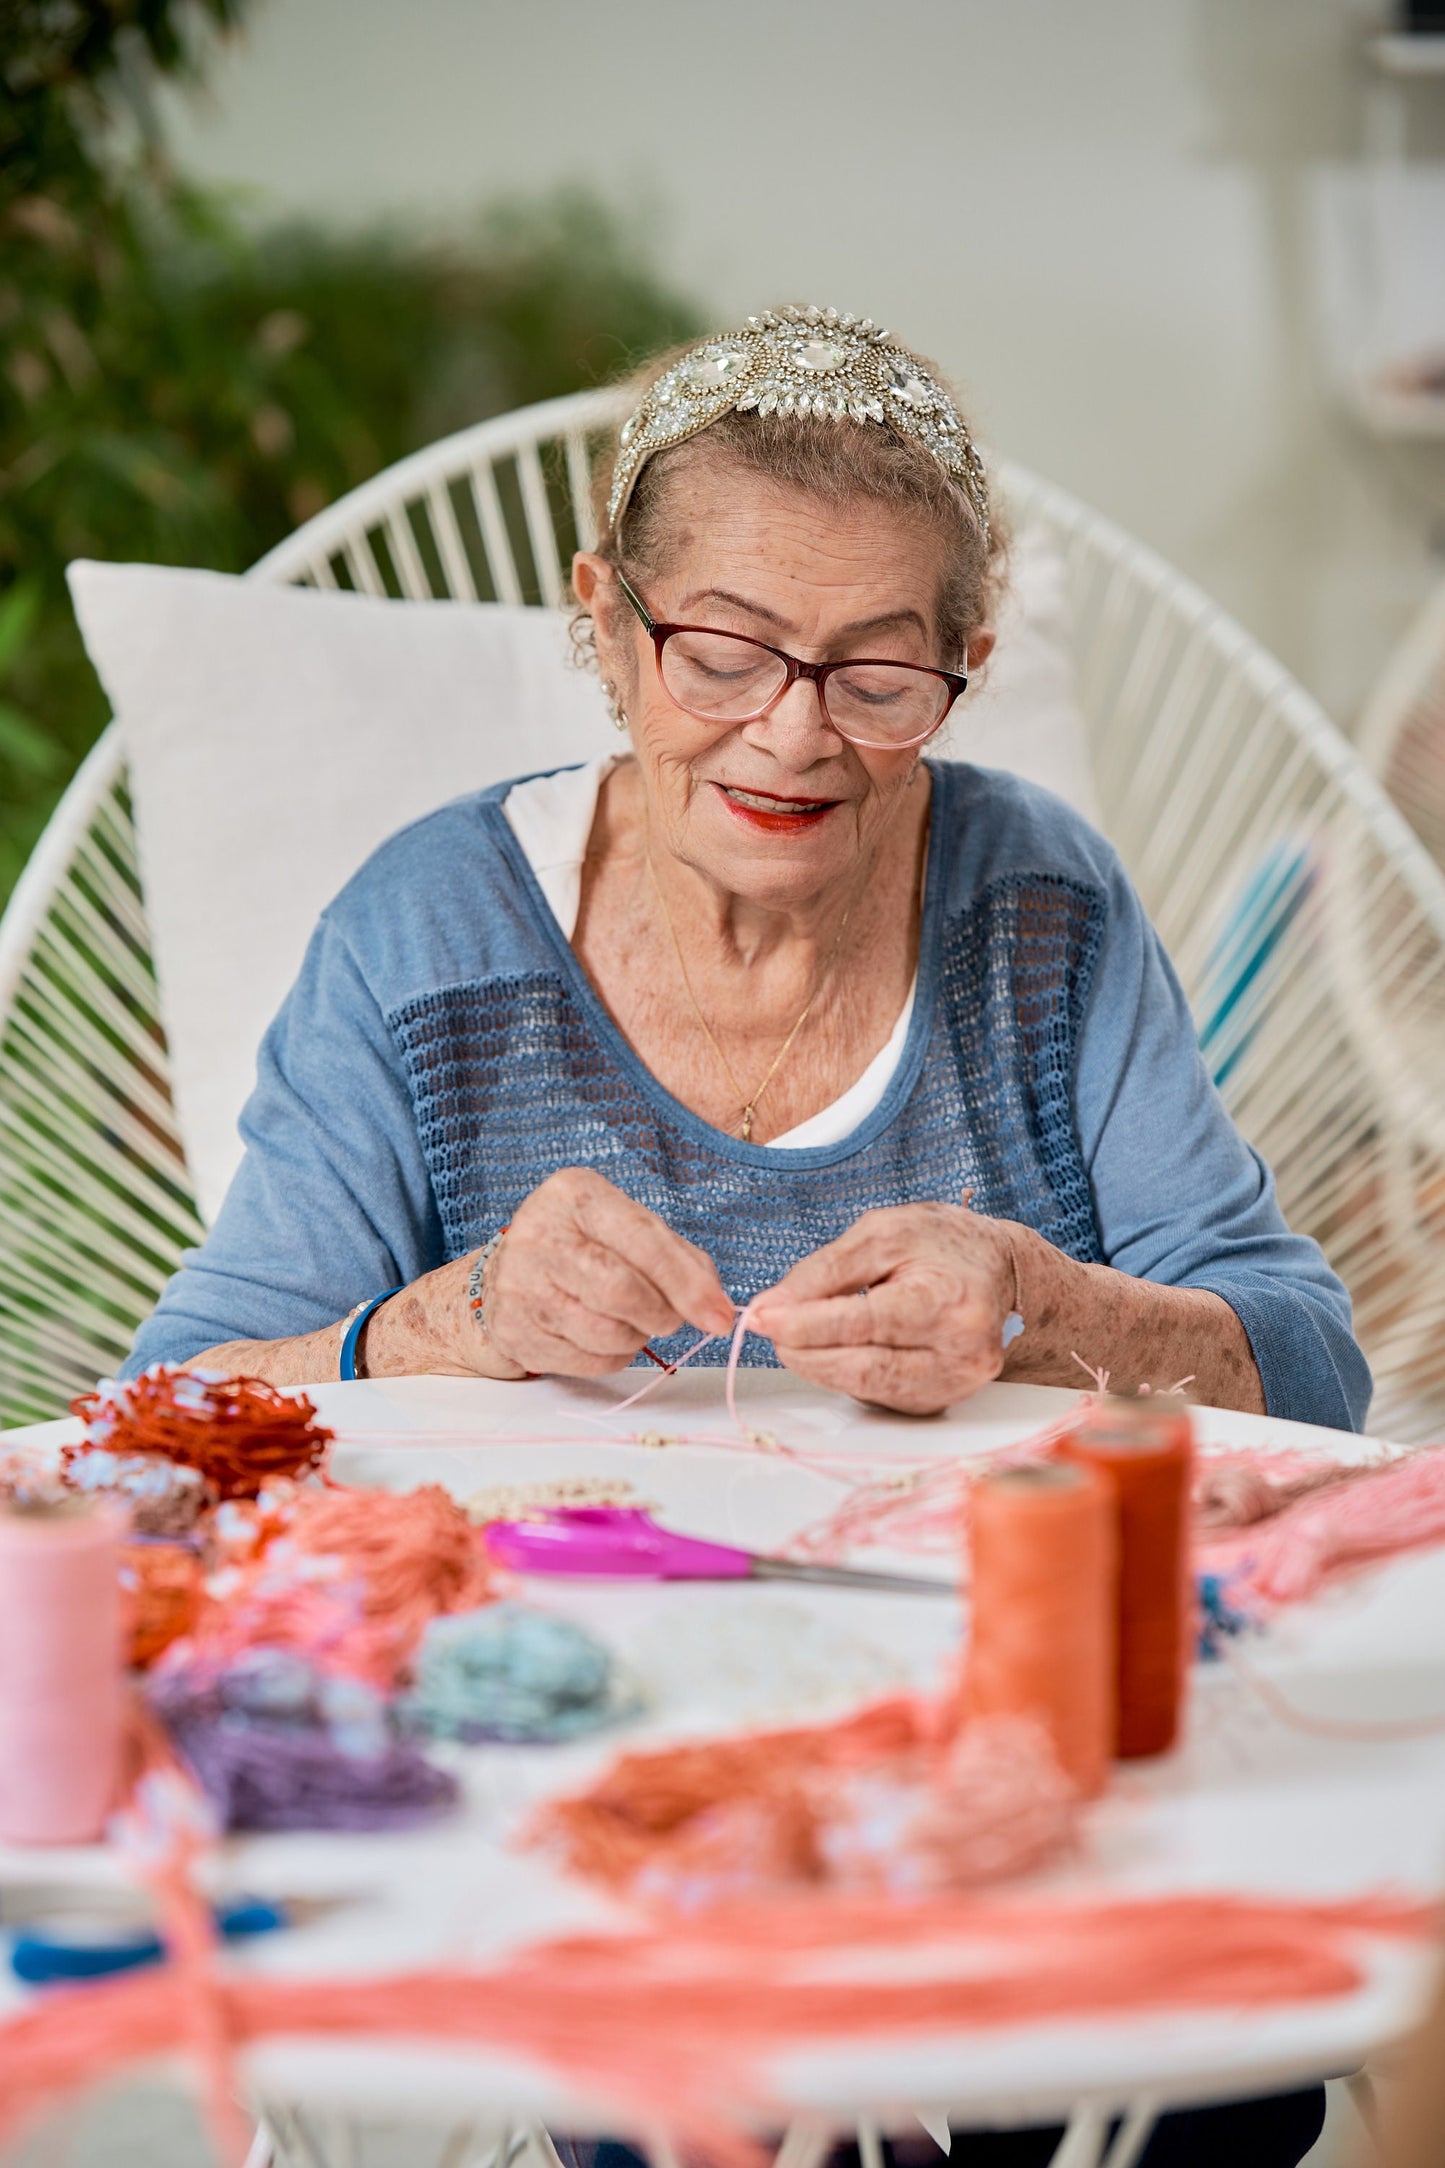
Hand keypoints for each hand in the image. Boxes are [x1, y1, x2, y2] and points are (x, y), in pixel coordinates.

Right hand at [480, 1168, 734, 1377]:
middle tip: (670, 1319)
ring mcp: (519, 1284)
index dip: (687, 1283)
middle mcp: (539, 1234)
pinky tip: (603, 1336)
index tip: (719, 1315)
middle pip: (622, 1292)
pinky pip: (587, 1361)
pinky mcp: (512, 1329)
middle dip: (662, 1314)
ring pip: (606, 1333)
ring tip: (631, 1321)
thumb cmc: (581, 1247)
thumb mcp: (625, 1228)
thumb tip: (716, 1306)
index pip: (642, 1239)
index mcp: (574, 1195)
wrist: (507, 1274)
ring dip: (637, 1338)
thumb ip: (677, 1257)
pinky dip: (612, 1356)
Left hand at [748, 1202, 1019, 1415]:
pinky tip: (829, 1350)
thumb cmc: (941, 1243)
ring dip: (818, 1366)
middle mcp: (962, 1354)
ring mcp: (955, 1384)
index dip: (806, 1324)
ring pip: (867, 1388)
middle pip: (864, 1367)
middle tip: (767, 1330)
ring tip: (791, 1336)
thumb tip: (772, 1307)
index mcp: (950, 1302)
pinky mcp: (941, 1400)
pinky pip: (879, 1394)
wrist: (997, 1269)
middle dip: (803, 1351)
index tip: (761, 1317)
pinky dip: (844, 1374)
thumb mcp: (882, 1233)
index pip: (866, 1323)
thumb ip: (825, 1270)